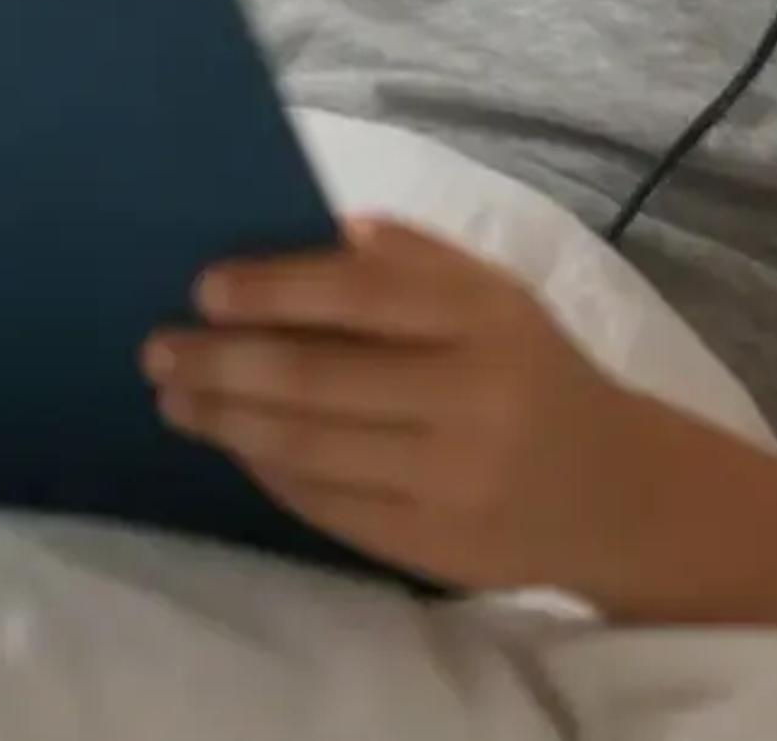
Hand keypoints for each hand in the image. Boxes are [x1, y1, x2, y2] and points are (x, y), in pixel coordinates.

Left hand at [144, 218, 672, 594]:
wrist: (619, 493)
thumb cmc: (534, 373)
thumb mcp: (498, 296)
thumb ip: (414, 258)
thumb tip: (316, 231)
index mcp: (484, 318)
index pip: (362, 295)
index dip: (274, 289)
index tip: (204, 287)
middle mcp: (470, 398)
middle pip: (319, 379)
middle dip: (224, 362)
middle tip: (158, 348)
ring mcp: (450, 480)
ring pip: (311, 448)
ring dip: (228, 420)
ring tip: (175, 397)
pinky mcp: (432, 545)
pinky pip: (328, 505)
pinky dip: (269, 472)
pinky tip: (233, 444)